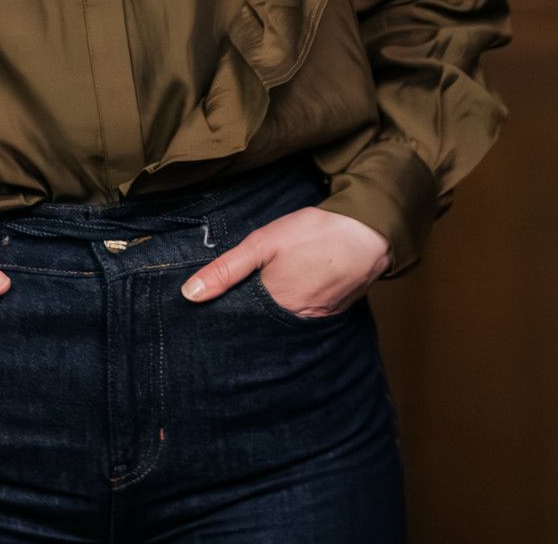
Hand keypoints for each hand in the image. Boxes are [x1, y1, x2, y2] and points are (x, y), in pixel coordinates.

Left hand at [178, 206, 390, 317]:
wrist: (368, 232)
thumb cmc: (313, 233)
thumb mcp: (262, 243)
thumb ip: (226, 269)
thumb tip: (189, 295)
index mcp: (272, 306)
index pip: (240, 322)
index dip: (227, 315)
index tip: (211, 311)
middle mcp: (294, 320)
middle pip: (262, 326)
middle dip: (249, 318)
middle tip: (238, 302)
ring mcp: (317, 318)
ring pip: (284, 322)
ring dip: (273, 314)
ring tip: (263, 298)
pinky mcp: (334, 312)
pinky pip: (307, 317)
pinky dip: (296, 308)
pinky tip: (293, 292)